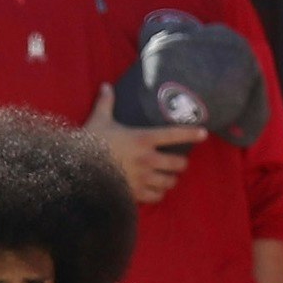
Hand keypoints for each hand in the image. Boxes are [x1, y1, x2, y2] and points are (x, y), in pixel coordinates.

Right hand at [85, 84, 207, 204]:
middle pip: (178, 164)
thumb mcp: (98, 121)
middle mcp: (147, 159)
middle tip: (178, 163)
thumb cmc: (90, 144)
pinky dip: (158, 194)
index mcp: (142, 139)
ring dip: (170, 180)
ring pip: (169, 182)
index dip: (191, 133)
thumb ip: (106, 104)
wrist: (78, 171)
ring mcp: (143, 178)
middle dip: (180, 164)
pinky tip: (155, 191)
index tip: (203, 133)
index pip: (174, 135)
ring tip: (168, 178)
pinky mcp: (135, 193)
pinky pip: (156, 197)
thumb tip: (105, 86)